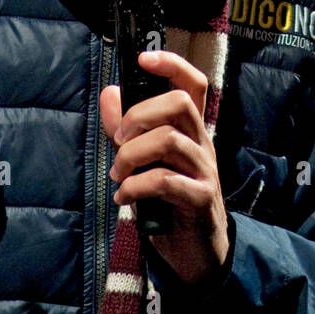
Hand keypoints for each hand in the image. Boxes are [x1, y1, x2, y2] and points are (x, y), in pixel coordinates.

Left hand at [100, 50, 229, 286]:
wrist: (194, 254)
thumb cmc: (168, 202)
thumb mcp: (143, 162)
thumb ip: (125, 129)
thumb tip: (110, 93)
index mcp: (190, 130)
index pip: (193, 84)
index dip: (171, 64)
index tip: (143, 59)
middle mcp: (202, 144)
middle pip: (180, 104)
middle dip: (140, 113)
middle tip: (119, 138)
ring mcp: (204, 171)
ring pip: (169, 140)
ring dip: (131, 154)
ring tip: (117, 174)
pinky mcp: (200, 199)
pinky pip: (165, 181)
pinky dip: (136, 186)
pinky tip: (123, 197)